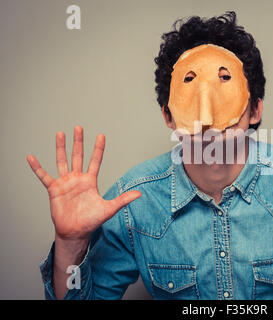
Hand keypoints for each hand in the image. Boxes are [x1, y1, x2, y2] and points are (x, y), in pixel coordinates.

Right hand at [27, 126, 140, 240]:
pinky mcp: (54, 190)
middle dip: (78, 142)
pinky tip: (31, 157)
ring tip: (60, 133)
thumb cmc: (92, 221)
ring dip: (60, 148)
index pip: (95, 160)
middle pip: (78, 156)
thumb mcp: (109, 209)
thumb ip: (123, 199)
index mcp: (90, 181)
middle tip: (78, 127)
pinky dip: (37, 167)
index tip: (101, 135)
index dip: (98, 148)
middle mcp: (77, 179)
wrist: (76, 232)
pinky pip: (44, 176)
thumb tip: (140, 194)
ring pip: (62, 161)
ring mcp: (65, 183)